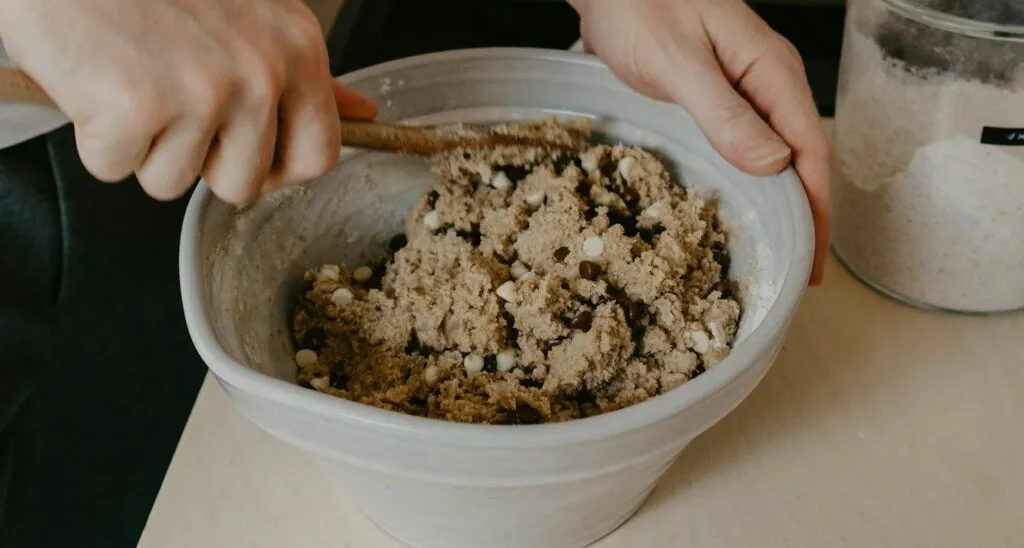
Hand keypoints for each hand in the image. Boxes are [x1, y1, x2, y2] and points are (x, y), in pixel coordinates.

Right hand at [0, 0, 377, 204]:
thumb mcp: (253, 12)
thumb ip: (304, 74)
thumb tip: (362, 115)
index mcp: (294, 49)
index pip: (319, 156)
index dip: (278, 170)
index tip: (248, 155)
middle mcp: (258, 74)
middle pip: (243, 183)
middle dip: (200, 158)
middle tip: (169, 97)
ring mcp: (199, 93)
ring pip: (173, 181)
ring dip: (143, 145)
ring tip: (130, 76)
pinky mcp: (134, 108)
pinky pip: (114, 167)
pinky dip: (95, 135)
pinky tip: (95, 79)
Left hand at [569, 0, 829, 284]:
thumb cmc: (640, 5)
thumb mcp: (678, 62)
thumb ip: (724, 113)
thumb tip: (774, 165)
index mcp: (770, 70)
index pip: (809, 150)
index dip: (815, 208)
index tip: (812, 258)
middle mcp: (767, 81)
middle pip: (801, 157)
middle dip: (806, 214)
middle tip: (798, 270)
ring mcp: (744, 88)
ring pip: (777, 153)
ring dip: (782, 201)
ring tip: (779, 248)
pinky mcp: (719, 95)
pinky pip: (748, 143)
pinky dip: (755, 179)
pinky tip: (747, 204)